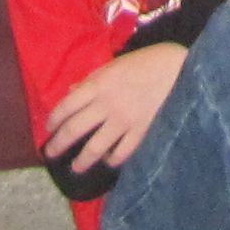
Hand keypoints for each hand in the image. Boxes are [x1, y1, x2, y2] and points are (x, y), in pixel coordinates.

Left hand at [43, 43, 186, 172]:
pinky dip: (111, 159)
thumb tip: (70, 92)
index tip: (49, 128)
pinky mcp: (141, 132)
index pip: (66, 106)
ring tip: (75, 167)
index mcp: (98, 84)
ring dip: (81, 160)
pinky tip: (108, 160)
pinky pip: (121, 152)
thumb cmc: (146, 62)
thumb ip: (91, 80)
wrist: (181, 68)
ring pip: (95, 147)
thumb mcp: (114, 65)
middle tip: (50, 153)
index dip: (53, 119)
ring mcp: (124, 121)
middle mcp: (107, 104)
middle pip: (75, 129)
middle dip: (58, 144)